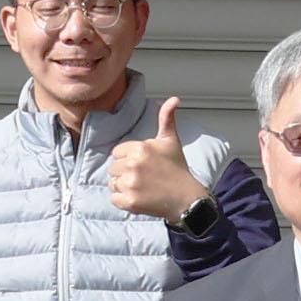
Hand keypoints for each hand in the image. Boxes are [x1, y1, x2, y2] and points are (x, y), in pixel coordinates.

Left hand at [108, 96, 212, 223]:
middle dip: (125, 173)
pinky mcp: (130, 201)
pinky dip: (123, 201)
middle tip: (144, 178)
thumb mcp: (171, 140)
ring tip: (142, 188)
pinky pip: (114, 199)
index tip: (143, 165)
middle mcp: (133, 164)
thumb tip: (174, 99)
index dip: (128, 158)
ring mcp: (131, 184)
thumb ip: (166, 118)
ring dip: (124, 187)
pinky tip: (139, 198)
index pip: (117, 153)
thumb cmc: (178, 169)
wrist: (187, 198)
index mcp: (140, 148)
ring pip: (113, 183)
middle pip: (113, 168)